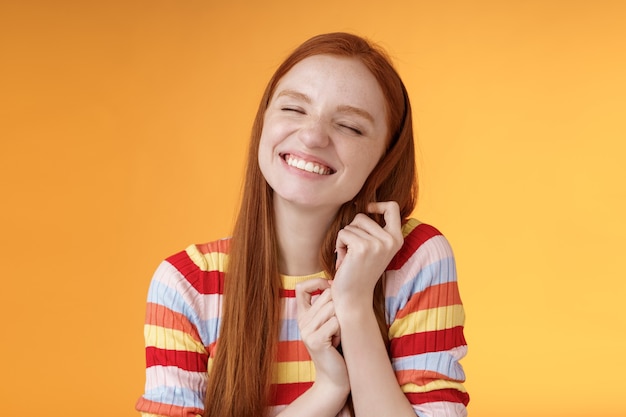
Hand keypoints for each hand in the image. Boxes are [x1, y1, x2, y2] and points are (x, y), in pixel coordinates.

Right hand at [295, 278, 349, 398]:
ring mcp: (306, 331)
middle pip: (326, 296)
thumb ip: (327, 304)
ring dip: (342, 321)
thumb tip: (335, 282)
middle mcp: (301, 322)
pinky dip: (341, 331)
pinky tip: (336, 343)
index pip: (301, 287)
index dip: (317, 282)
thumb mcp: (329, 322)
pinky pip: (335, 322)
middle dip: (339, 308)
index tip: (330, 289)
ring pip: (332, 308)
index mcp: (302, 316)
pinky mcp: (315, 340)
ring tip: (337, 336)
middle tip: (337, 327)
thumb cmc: (337, 348)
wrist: (335, 378)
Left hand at [333, 201, 403, 304]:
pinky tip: (344, 260)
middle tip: (353, 250)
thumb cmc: (360, 271)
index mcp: (397, 239)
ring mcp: (378, 243)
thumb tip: (362, 204)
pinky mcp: (362, 247)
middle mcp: (391, 240)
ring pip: (351, 225)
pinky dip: (339, 245)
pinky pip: (343, 233)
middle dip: (352, 230)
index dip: (377, 204)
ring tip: (349, 257)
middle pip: (363, 216)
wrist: (355, 297)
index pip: (393, 207)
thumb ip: (375, 229)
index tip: (367, 210)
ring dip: (345, 239)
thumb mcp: (375, 248)